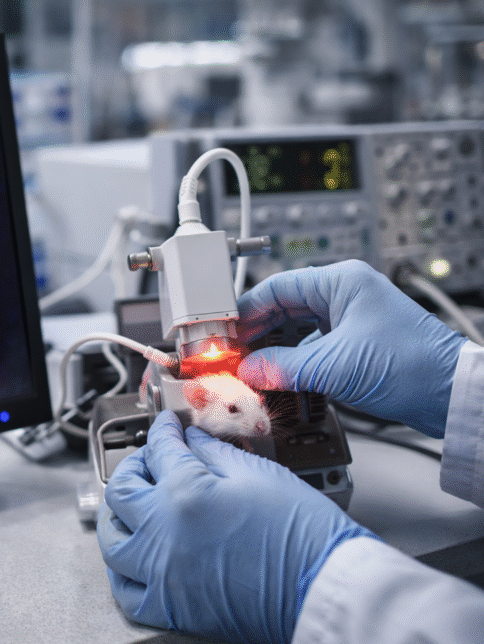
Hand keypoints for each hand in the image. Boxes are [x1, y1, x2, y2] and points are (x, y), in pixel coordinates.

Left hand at [98, 410, 375, 643]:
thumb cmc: (305, 535)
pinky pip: (126, 591)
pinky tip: (136, 556)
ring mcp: (163, 574)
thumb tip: (191, 439)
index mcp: (185, 494)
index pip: (158, 450)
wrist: (326, 590)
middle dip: (133, 468)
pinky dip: (123, 571)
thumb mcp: (259, 474)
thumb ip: (214, 452)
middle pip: (121, 492)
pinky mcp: (172, 607)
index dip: (162, 430)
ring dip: (118, 517)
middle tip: (150, 461)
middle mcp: (163, 534)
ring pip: (112, 541)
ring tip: (135, 506)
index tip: (167, 427)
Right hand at [236, 260, 466, 437]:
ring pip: (297, 329)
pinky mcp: (357, 343)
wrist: (453, 395)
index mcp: (342, 282)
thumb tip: (249, 370)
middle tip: (233, 354)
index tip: (225, 333)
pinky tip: (281, 378)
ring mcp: (353, 318)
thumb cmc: (412, 366)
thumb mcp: (333, 367)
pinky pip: (313, 346)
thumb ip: (283, 367)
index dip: (246, 311)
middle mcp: (346, 294)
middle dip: (258, 333)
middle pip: (284, 308)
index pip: (276, 288)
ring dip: (275, 350)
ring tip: (253, 368)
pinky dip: (295, 361)